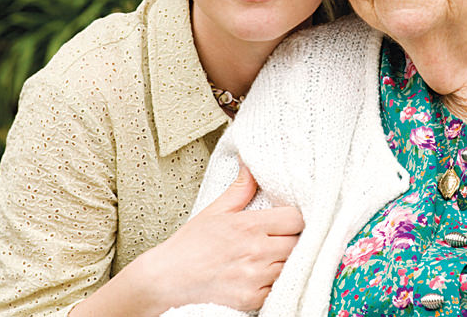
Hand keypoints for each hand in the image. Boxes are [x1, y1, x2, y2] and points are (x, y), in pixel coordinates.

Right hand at [72, 162, 303, 316]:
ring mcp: (256, 278)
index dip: (295, 219)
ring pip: (293, 266)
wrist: (166, 281)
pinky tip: (261, 276)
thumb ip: (240, 190)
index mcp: (249, 226)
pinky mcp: (253, 299)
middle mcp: (256, 252)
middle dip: (294, 240)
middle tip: (282, 240)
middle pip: (300, 243)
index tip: (289, 221)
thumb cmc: (188, 247)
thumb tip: (250, 166)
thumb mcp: (214, 212)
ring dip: (287, 262)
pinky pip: (279, 288)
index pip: (296, 219)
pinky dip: (275, 283)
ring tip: (270, 258)